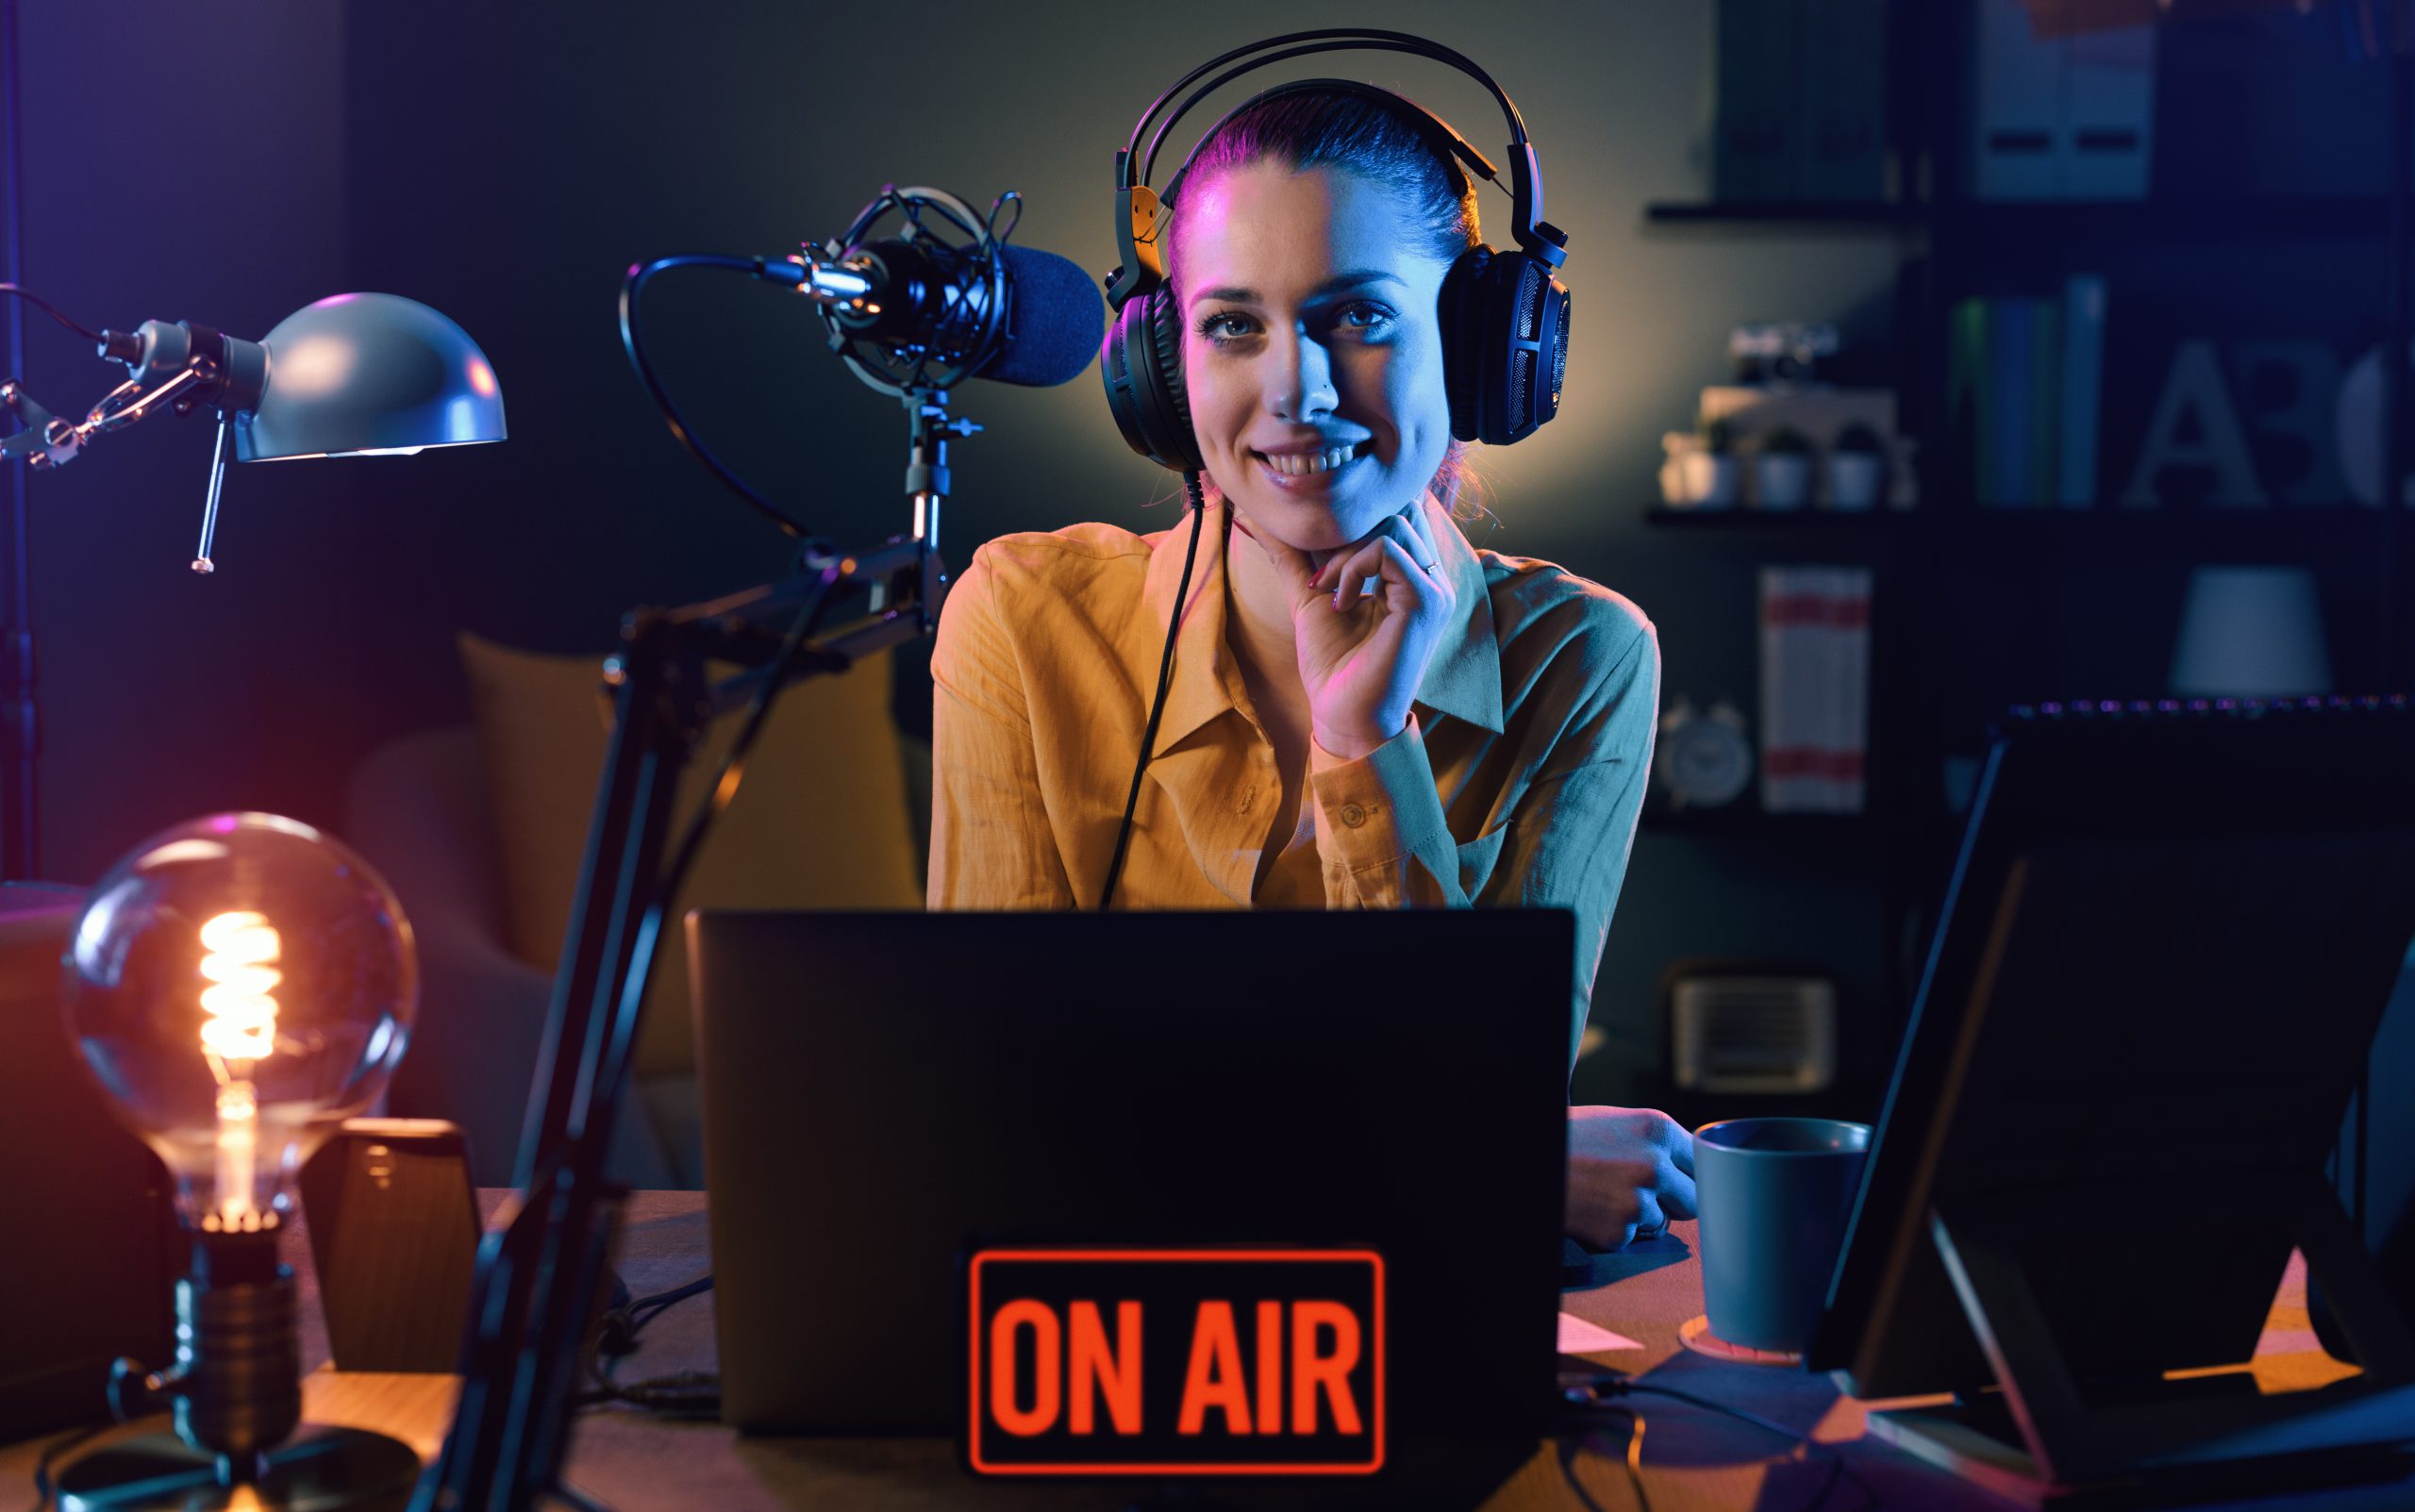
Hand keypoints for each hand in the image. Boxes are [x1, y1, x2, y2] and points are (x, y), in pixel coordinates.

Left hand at [1245, 502, 1455, 760]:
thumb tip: (1256, 518)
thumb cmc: (1332, 665)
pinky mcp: (1427, 602)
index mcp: (1411, 576)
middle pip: (1393, 514)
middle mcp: (1430, 579)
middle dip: (1345, 536)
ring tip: (1328, 590)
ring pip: (1391, 526)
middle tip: (1319, 579)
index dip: (1351, 526)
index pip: (1394, 518)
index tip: (1318, 567)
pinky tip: (1340, 601)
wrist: (1342, 714)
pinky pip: (1389, 551)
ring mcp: (1433, 590)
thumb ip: (1293, 554)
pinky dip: (1354, 567)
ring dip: (1346, 553)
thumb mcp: (1308, 594)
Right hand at [1565, 1106, 1696, 1251]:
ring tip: (1604, 1195)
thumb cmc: (1571, 1139)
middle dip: (1672, 1202)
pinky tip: (1592, 1209)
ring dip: (1640, 1217)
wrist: (1530, 1160)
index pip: (1702, 1163)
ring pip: (1661, 1222)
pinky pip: (1632, 1237)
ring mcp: (1638, 1200)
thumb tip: (1694, 1169)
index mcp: (1659, 1129)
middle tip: (1639, 1192)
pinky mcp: (1620, 1231)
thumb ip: (1659, 1143)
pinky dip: (1614, 1231)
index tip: (1682, 1182)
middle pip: (1693, 1200)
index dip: (1689, 1176)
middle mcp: (1655, 1164)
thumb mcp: (1621, 1124)